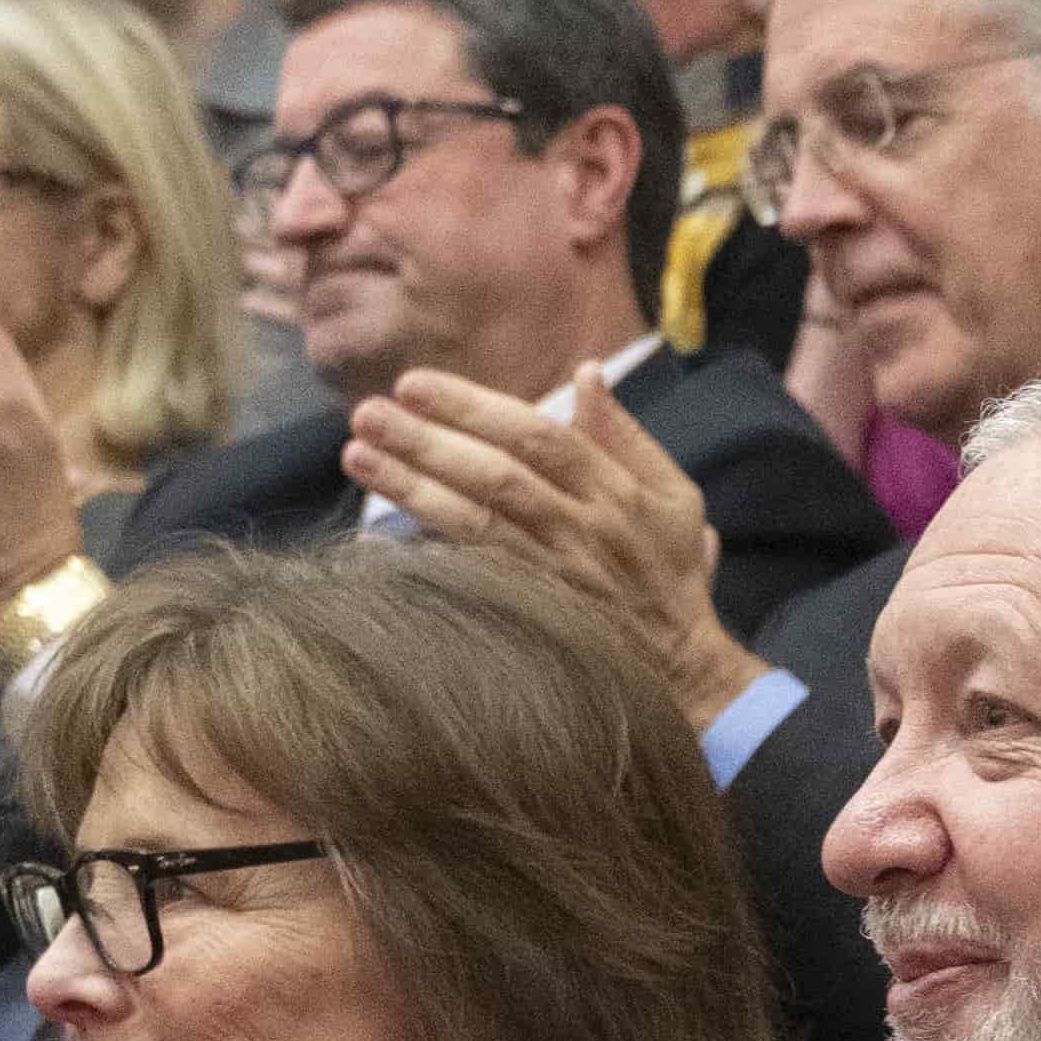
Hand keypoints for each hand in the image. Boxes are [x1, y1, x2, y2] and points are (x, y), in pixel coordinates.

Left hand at [349, 360, 748, 719]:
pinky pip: (474, 575)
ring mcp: (554, 575)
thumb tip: (587, 372)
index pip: (537, 436)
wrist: (683, 668)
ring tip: (357, 456)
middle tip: (367, 413)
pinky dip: (428, 549)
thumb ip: (624, 434)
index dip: (474, 408)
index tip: (414, 384)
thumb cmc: (672, 572)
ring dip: (411, 488)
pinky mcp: (534, 614)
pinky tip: (379, 527)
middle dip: (428, 440)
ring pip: (475, 523)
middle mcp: (582, 530)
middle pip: (497, 475)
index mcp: (615, 492)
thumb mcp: (673, 494)